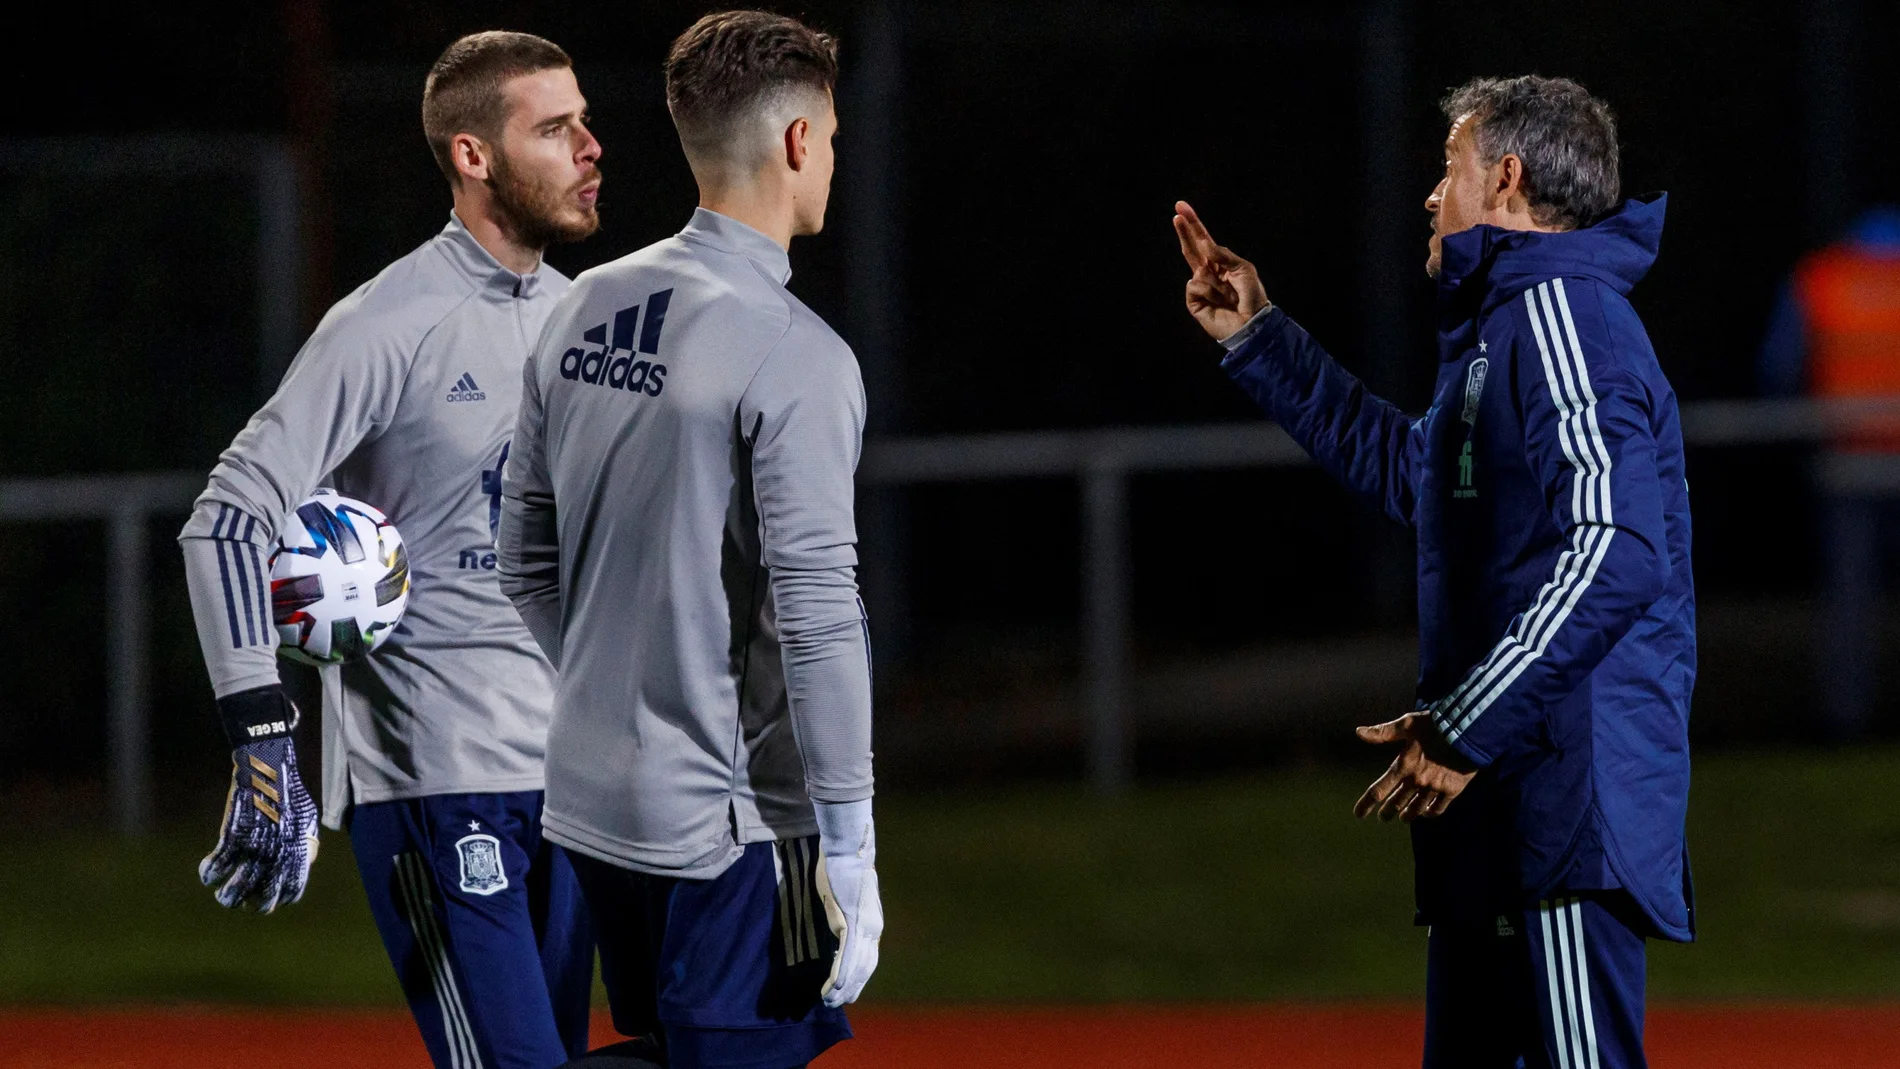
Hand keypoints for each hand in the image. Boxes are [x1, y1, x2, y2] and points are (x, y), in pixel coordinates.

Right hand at [200, 736, 319, 911]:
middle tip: (244, 902)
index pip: (293, 890)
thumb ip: (308, 845)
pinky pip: (217, 866)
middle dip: (253, 905)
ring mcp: (254, 849)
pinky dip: (208, 873)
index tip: (271, 900)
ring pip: (236, 889)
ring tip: (222, 895)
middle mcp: (277, 856)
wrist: (270, 771)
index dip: (281, 899)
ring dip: (226, 897)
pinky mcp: (233, 838)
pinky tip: (207, 873)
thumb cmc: (290, 795)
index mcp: (298, 854)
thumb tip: (307, 864)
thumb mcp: (309, 821)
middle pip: (263, 898)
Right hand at [812, 800, 881, 1007]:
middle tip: (838, 1003)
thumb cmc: (841, 868)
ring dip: (843, 987)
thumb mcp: (843, 897)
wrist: (848, 850)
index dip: (858, 977)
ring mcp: (864, 926)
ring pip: (856, 966)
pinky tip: (834, 987)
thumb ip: (843, 913)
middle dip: (851, 988)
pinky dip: (840, 973)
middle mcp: (873, 928)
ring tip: (830, 1002)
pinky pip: (846, 954)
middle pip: (865, 968)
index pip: (868, 959)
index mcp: (872, 923)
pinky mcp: (852, 922)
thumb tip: (837, 923)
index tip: (846, 990)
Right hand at [1173, 200, 1269, 340]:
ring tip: (1229, 297)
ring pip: (1199, 271)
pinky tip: (1217, 302)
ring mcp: (1199, 287)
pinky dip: (1209, 292)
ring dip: (1216, 282)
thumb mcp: (1244, 269)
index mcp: (1220, 263)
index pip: (1203, 240)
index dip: (1193, 224)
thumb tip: (1204, 245)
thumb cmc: (1252, 297)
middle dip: (1185, 231)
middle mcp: (1208, 272)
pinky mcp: (1193, 301)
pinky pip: (1195, 285)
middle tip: (1177, 214)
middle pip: (1191, 248)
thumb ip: (1223, 255)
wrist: (1251, 324)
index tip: (1180, 207)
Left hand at [1353, 712, 1478, 822]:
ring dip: (1408, 815)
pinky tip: (1427, 813)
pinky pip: (1438, 808)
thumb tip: (1359, 732)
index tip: (1358, 814)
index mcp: (1403, 766)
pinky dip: (1430, 813)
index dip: (1366, 804)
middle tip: (1383, 818)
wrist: (1468, 732)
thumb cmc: (1436, 725)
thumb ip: (1383, 732)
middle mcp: (1417, 781)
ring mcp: (1435, 788)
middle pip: (1396, 803)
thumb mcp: (1407, 724)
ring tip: (1403, 818)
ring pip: (1416, 808)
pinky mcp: (1452, 790)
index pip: (1378, 790)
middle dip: (1387, 812)